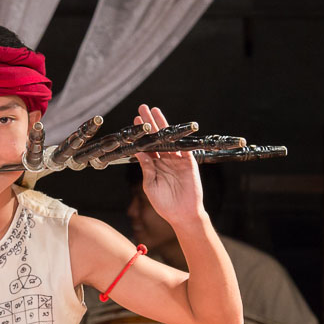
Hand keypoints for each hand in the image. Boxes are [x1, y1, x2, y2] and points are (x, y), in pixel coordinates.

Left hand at [132, 105, 204, 225]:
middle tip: (142, 108)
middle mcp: (165, 160)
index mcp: (154, 166)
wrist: (182, 215)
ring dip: (162, 124)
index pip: (146, 146)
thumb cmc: (164, 204)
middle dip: (150, 123)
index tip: (134, 122)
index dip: (141, 134)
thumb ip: (147, 168)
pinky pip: (183, 147)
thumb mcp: (151, 185)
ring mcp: (177, 160)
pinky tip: (172, 127)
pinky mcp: (188, 162)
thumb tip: (138, 152)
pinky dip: (178, 138)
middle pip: (156, 138)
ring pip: (169, 138)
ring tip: (154, 110)